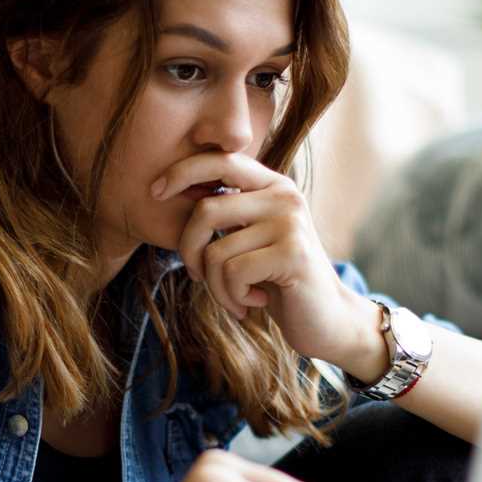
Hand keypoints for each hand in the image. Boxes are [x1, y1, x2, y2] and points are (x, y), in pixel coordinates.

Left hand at [150, 152, 371, 367]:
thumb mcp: (250, 239)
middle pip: (205, 211)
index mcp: (272, 186)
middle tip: (199, 277)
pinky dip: (232, 297)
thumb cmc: (277, 281)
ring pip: (215, 252)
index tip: (155, 192)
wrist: (326, 320)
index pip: (220, 161)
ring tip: (236, 298)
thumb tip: (170, 190)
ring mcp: (290, 223)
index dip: (183, 171)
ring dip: (216, 287)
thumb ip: (225, 215)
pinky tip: (254, 303)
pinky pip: (233, 273)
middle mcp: (283, 196)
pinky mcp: (292, 254)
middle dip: (189, 252)